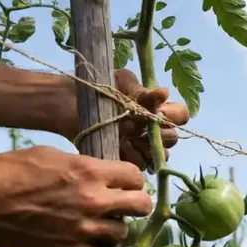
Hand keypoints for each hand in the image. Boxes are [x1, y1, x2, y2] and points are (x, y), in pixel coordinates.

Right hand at [0, 146, 151, 246]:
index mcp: (90, 172)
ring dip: (112, 227)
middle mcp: (94, 201)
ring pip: (122, 233)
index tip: (124, 183)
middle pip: (142, 206)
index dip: (132, 180)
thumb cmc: (10, 171)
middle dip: (135, 203)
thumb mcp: (52, 156)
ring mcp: (84, 230)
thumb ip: (84, 167)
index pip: (136, 176)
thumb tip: (103, 175)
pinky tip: (78, 238)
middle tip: (122, 204)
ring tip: (96, 222)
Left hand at [66, 70, 190, 171]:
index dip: (174, 116)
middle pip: (171, 138)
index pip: (180, 115)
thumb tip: (164, 92)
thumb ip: (142, 91)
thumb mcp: (121, 82)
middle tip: (143, 128)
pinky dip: (133, 157)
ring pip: (159, 155)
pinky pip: (139, 164)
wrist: (66, 102)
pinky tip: (121, 146)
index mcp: (154, 107)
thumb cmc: (96, 87)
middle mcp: (151, 127)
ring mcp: (139, 144)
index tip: (160, 114)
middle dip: (160, 135)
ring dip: (148, 148)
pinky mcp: (125, 157)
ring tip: (131, 138)